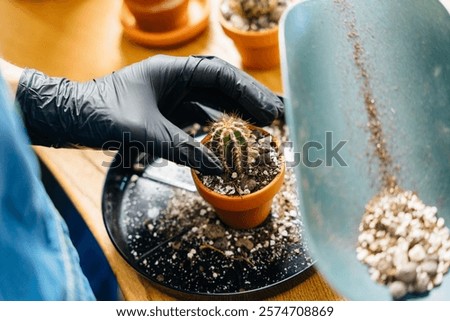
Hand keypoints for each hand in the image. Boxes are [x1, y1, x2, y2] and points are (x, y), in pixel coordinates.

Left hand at [16, 55, 282, 173]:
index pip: (221, 77)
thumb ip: (182, 148)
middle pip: (223, 88)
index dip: (249, 93)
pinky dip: (215, 131)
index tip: (270, 112)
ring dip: (236, 117)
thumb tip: (217, 168)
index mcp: (172, 71)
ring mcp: (172, 97)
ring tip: (264, 130)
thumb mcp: (143, 132)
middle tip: (280, 117)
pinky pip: (198, 120)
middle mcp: (176, 80)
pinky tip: (231, 142)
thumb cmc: (99, 115)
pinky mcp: (166, 113)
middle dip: (251, 102)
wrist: (68, 118)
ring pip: (212, 104)